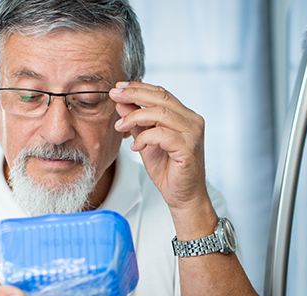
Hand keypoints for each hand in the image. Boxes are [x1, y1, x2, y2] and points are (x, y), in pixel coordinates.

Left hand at [110, 81, 208, 212]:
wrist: (183, 197)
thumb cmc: (169, 171)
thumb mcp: (147, 143)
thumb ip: (137, 124)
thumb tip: (122, 104)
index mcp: (185, 116)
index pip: (161, 93)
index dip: (138, 88)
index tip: (118, 88)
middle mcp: (192, 121)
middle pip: (161, 97)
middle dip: (134, 94)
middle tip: (114, 95)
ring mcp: (192, 133)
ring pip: (160, 113)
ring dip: (135, 117)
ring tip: (120, 126)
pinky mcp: (188, 148)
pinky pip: (161, 134)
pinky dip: (144, 138)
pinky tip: (135, 147)